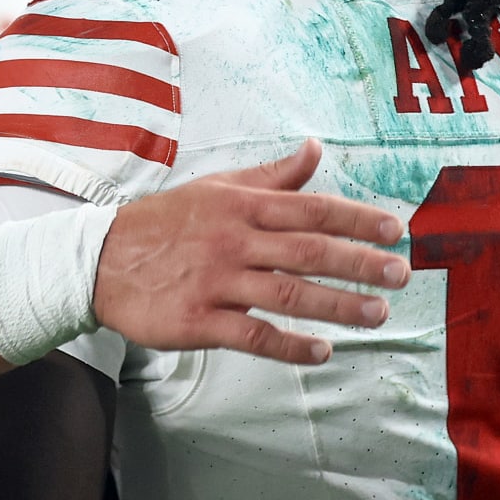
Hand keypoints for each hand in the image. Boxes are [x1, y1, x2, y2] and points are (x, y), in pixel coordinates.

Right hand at [92, 140, 407, 364]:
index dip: (357, 218)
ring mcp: (216, 281)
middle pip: (309, 250)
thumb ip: (272, 176)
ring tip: (376, 315)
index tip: (394, 230)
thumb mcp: (217, 187)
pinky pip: (254, 335)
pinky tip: (322, 351)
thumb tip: (315, 149)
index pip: (311, 208)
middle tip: (400, 274)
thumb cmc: (164, 222)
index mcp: (240, 205)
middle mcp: (233, 240)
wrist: (99, 260)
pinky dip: (291, 345)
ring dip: (338, 305)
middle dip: (360, 262)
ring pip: (288, 293)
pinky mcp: (198, 320)